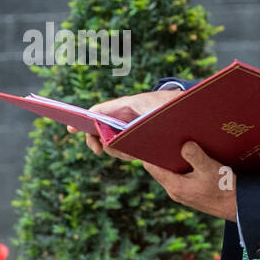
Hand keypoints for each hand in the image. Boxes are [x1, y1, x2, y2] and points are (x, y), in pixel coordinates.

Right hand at [66, 89, 183, 160]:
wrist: (188, 106)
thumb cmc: (170, 104)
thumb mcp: (156, 112)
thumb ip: (138, 123)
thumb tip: (121, 138)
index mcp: (125, 105)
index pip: (97, 111)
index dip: (82, 120)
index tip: (70, 129)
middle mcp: (124, 116)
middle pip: (100, 129)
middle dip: (98, 142)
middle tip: (99, 151)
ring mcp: (130, 127)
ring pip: (112, 141)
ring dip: (116, 150)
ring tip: (130, 154)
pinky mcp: (137, 136)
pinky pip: (125, 146)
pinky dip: (127, 153)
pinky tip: (137, 155)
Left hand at [141, 141, 237, 220]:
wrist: (238, 207)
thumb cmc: (224, 189)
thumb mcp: (210, 169)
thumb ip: (195, 156)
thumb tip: (184, 144)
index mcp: (175, 186)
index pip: (152, 166)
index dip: (148, 152)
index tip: (150, 136)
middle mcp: (175, 190)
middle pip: (160, 168)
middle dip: (162, 153)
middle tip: (166, 135)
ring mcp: (182, 192)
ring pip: (170, 172)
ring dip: (173, 159)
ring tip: (178, 142)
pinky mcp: (190, 192)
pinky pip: (180, 176)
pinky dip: (182, 165)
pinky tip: (191, 155)